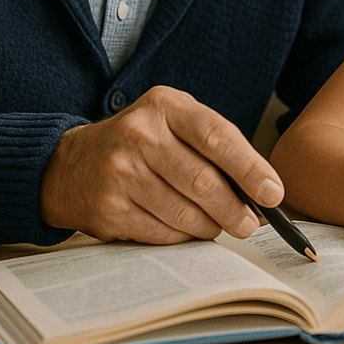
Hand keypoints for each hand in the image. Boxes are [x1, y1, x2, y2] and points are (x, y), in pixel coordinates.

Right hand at [40, 85, 283, 243]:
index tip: (273, 193)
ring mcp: (120, 173)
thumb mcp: (172, 122)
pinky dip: (182, 237)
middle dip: (235, 208)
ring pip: (184, 212)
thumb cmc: (141, 142)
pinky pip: (161, 233)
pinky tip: (187, 230)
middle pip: (202, 181)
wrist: (70, 164)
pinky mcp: (108, 209)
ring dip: (211, 227)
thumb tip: (260, 188)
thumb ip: (213, 144)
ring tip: (220, 227)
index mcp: (165, 106)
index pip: (217, 136)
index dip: (250, 167)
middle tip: (250, 224)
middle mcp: (140, 134)